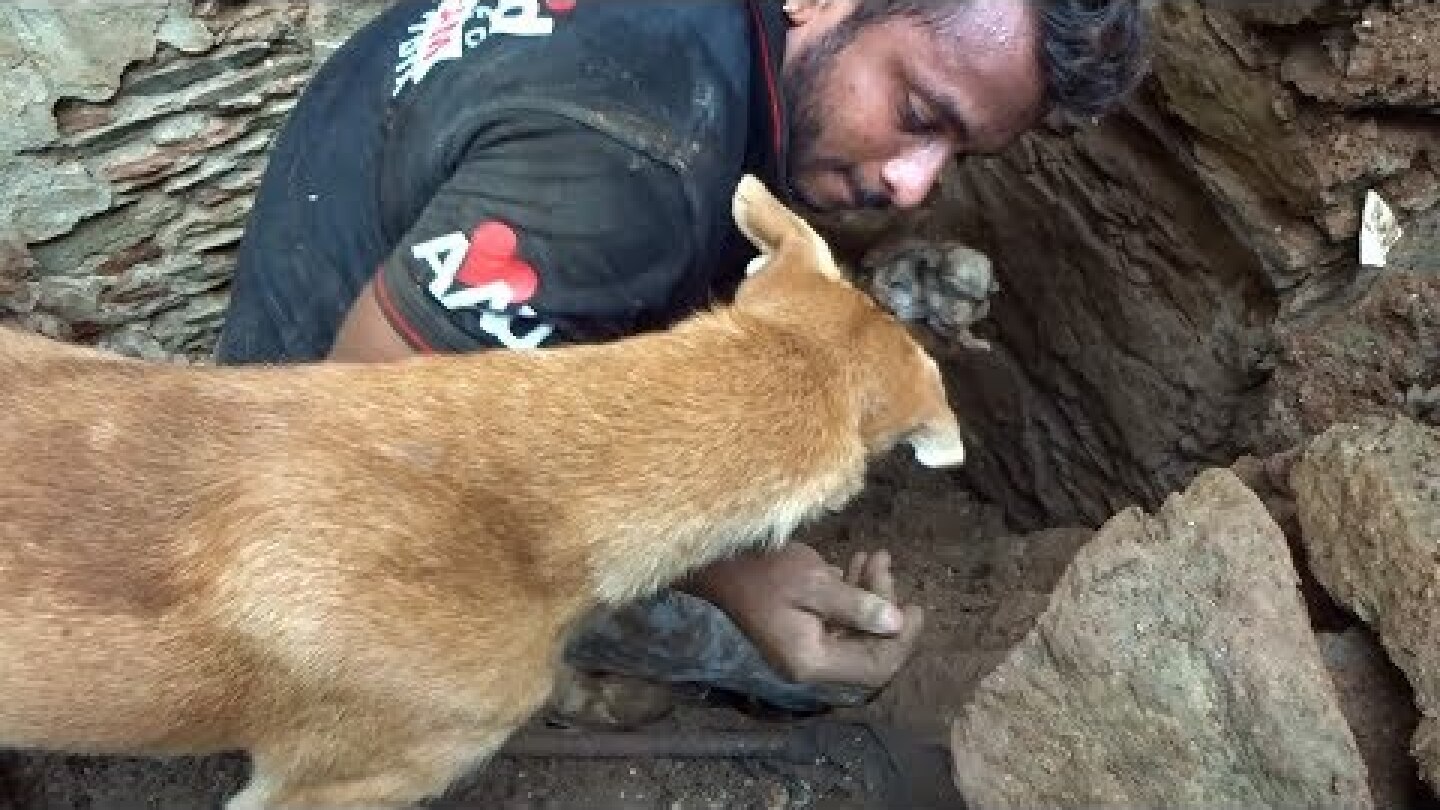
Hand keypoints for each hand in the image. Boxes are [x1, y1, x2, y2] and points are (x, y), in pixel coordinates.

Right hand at [681, 543, 923, 688]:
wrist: (714, 561)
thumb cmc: (761, 569)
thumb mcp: (813, 583)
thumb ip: (857, 606)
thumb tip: (896, 624)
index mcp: (812, 661)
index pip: (874, 668)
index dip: (901, 641)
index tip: (916, 607)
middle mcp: (809, 663)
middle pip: (867, 648)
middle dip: (885, 607)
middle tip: (884, 564)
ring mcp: (802, 647)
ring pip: (855, 630)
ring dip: (870, 594)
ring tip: (874, 556)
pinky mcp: (798, 629)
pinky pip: (837, 619)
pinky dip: (852, 594)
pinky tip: (855, 564)